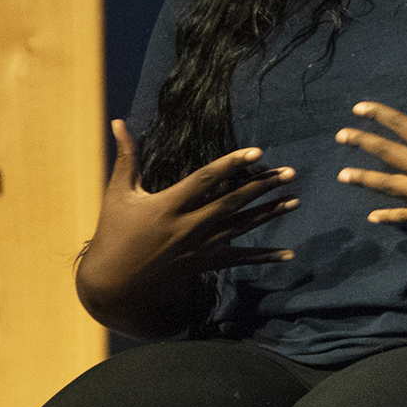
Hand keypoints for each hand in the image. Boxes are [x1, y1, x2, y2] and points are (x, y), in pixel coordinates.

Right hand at [75, 119, 298, 336]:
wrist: (111, 285)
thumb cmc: (113, 233)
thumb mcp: (117, 194)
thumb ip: (126, 157)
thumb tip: (118, 122)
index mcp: (167, 205)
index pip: (205, 180)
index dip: (232, 164)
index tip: (257, 152)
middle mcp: (187, 227)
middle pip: (232, 203)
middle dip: (262, 187)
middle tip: (290, 173)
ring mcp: (198, 247)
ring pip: (241, 228)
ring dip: (270, 213)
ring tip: (296, 200)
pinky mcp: (203, 264)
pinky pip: (239, 259)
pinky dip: (264, 257)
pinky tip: (289, 254)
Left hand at [336, 53, 406, 224]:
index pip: (399, 124)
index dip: (378, 114)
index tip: (358, 108)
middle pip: (387, 153)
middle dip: (362, 142)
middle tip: (341, 136)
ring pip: (390, 185)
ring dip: (366, 179)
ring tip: (343, 176)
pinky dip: (392, 216)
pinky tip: (375, 217)